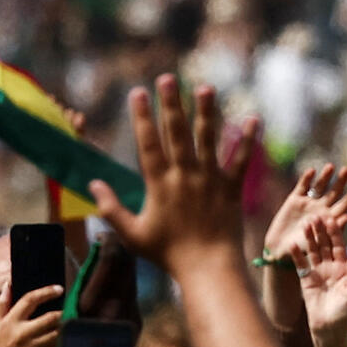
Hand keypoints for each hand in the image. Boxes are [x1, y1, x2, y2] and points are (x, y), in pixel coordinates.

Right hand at [0, 282, 62, 346]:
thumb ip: (2, 305)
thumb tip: (8, 285)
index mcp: (10, 322)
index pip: (30, 300)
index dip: (46, 292)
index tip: (58, 289)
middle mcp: (22, 334)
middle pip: (51, 317)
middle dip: (63, 312)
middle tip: (68, 308)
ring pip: (57, 333)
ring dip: (65, 326)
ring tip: (70, 321)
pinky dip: (63, 341)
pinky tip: (65, 337)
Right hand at [89, 75, 258, 275]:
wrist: (208, 269)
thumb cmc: (168, 254)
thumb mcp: (133, 234)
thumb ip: (111, 208)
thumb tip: (92, 184)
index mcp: (159, 184)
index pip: (148, 143)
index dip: (142, 117)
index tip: (138, 92)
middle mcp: (185, 176)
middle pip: (177, 134)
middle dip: (171, 104)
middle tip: (168, 78)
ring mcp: (210, 180)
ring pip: (209, 140)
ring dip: (207, 113)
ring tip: (206, 88)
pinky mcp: (232, 188)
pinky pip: (240, 161)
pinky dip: (248, 141)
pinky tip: (254, 119)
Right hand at [263, 164, 346, 258]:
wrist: (280, 250)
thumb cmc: (302, 250)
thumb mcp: (319, 240)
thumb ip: (333, 228)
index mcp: (330, 218)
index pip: (344, 204)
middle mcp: (321, 208)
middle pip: (334, 192)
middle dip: (340, 181)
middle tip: (346, 170)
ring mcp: (309, 202)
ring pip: (320, 186)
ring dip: (325, 176)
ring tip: (330, 167)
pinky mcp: (294, 199)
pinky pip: (302, 186)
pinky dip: (306, 178)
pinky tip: (311, 171)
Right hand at [292, 217, 346, 335]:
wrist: (329, 328)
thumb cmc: (344, 311)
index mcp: (343, 267)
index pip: (339, 246)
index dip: (336, 233)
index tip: (331, 220)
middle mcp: (330, 266)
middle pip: (325, 245)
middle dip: (321, 231)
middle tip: (315, 217)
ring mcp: (318, 271)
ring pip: (313, 251)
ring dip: (309, 238)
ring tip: (304, 225)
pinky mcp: (306, 279)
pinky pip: (301, 264)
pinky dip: (296, 255)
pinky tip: (292, 244)